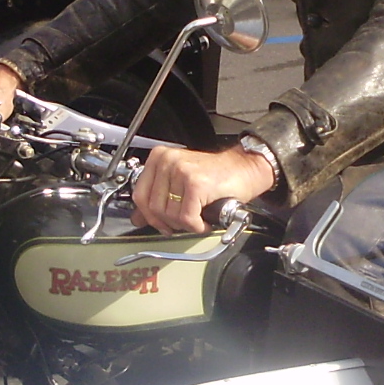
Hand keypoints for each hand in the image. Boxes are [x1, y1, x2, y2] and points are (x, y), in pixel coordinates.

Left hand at [132, 145, 273, 233]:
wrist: (246, 168)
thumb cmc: (217, 175)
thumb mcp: (180, 181)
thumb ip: (157, 198)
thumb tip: (137, 218)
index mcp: (159, 157)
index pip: (139, 195)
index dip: (149, 216)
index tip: (160, 223)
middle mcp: (168, 161)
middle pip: (154, 208)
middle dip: (170, 222)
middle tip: (185, 222)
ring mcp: (181, 171)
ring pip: (170, 216)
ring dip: (185, 225)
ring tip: (197, 218)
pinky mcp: (196, 184)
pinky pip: (187, 219)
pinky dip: (197, 226)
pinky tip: (204, 221)